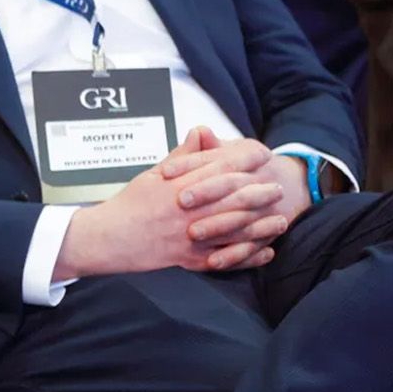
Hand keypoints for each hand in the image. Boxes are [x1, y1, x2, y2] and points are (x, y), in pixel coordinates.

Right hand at [56, 128, 285, 278]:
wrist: (111, 237)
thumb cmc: (130, 204)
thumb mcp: (152, 173)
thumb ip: (181, 156)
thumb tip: (200, 132)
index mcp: (180, 186)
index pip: (219, 168)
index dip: (245, 160)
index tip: (262, 155)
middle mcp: (189, 210)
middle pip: (234, 199)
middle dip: (261, 193)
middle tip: (278, 188)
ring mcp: (192, 236)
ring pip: (236, 230)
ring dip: (262, 226)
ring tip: (281, 221)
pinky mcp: (191, 258)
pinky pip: (227, 258)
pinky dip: (249, 256)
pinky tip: (265, 252)